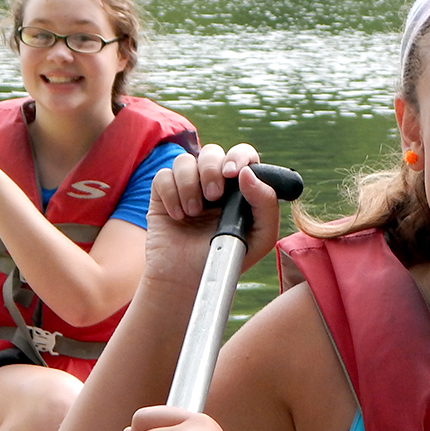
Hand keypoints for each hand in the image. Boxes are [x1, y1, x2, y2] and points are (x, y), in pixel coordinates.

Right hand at [144, 149, 280, 283]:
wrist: (191, 279)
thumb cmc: (228, 258)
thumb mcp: (260, 238)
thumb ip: (266, 205)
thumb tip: (248, 174)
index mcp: (240, 187)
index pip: (243, 154)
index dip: (239, 156)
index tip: (234, 173)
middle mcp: (213, 181)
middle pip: (212, 152)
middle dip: (212, 169)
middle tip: (213, 196)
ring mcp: (187, 185)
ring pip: (185, 160)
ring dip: (189, 185)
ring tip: (193, 213)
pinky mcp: (163, 193)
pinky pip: (164, 176)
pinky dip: (171, 194)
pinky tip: (178, 216)